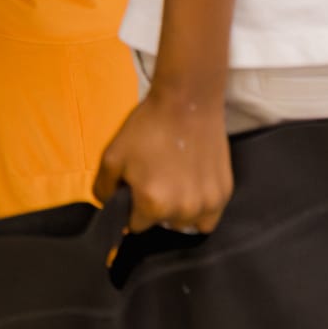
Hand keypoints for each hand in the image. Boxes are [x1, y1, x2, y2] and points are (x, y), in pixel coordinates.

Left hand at [96, 91, 233, 234]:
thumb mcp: (112, 156)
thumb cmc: (148, 127)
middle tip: (157, 177)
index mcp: (153, 205)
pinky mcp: (224, 193)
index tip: (137, 188)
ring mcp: (207, 204)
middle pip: (162, 224)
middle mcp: (182, 211)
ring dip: (179, 210)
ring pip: (186, 223)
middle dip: (155, 207)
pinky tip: (193, 183)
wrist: (186, 102)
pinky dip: (200, 207)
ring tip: (176, 180)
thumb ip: (103, 189)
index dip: (133, 207)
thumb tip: (108, 208)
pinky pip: (209, 216)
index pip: (136, 226)